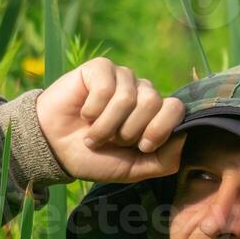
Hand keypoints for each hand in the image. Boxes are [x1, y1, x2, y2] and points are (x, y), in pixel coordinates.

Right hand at [36, 57, 186, 182]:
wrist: (54, 149)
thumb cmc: (94, 158)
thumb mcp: (132, 170)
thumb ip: (163, 161)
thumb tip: (185, 137)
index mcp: (153, 114)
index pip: (176, 109)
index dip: (160, 129)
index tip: (142, 147)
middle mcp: (141, 92)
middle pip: (154, 102)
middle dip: (129, 130)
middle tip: (112, 140)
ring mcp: (122, 78)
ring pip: (128, 97)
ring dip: (107, 124)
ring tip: (93, 133)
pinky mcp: (100, 69)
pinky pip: (106, 86)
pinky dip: (93, 108)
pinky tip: (83, 113)